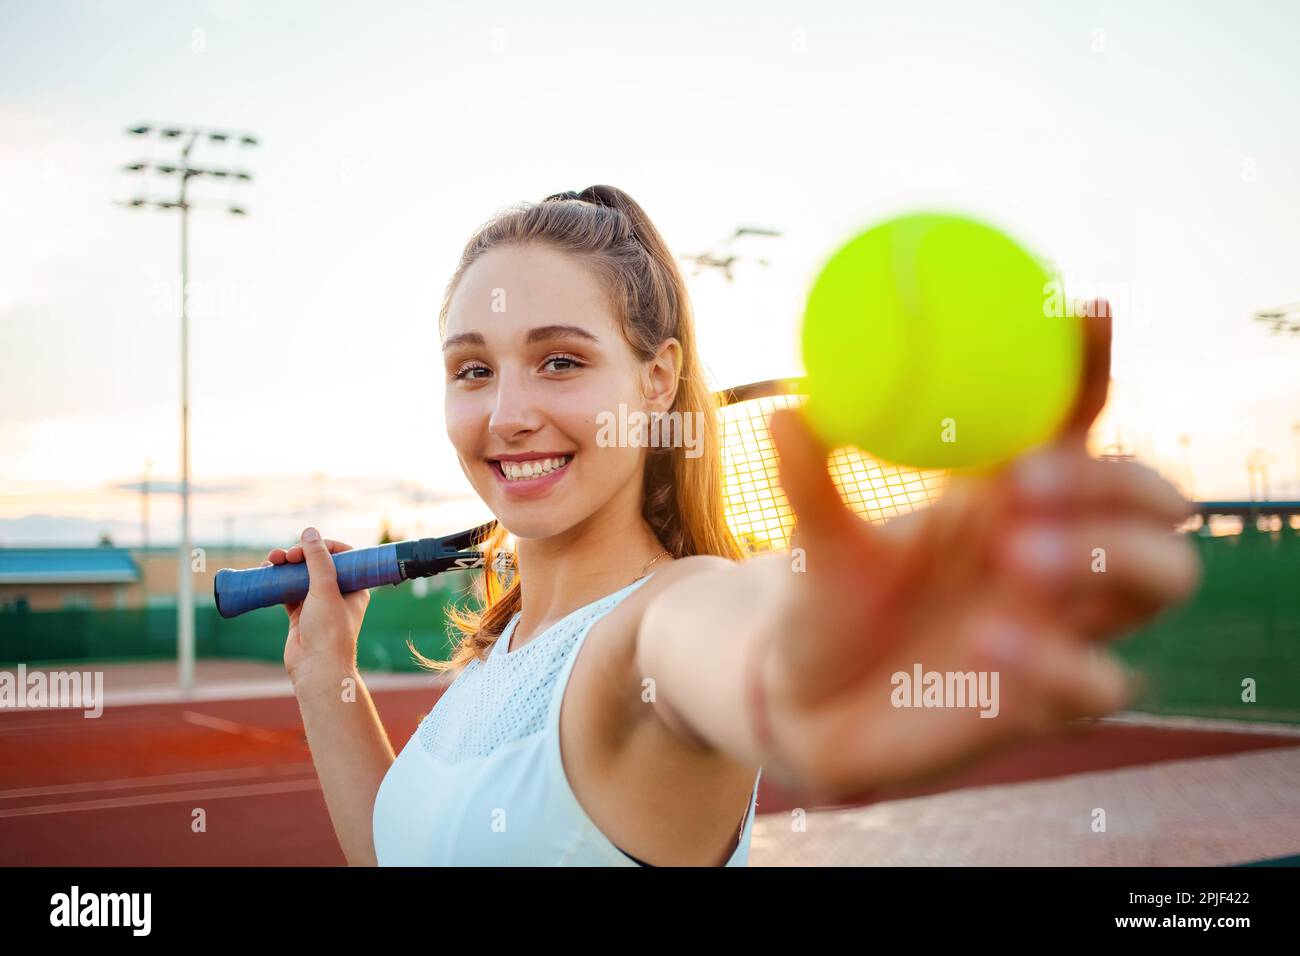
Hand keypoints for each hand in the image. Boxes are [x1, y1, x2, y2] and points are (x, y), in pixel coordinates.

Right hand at [262, 528, 370, 684]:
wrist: (317, 669)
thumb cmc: (329, 631)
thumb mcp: (325, 589)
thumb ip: (318, 559)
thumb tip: (310, 532)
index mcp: (354, 588)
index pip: (341, 556)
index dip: (323, 547)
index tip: (305, 547)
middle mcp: (338, 594)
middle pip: (317, 564)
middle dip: (299, 555)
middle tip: (284, 555)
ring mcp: (318, 605)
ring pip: (300, 577)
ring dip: (285, 566)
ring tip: (270, 561)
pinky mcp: (300, 615)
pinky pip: (287, 591)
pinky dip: (277, 582)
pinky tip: (266, 574)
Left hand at [762, 300, 1200, 796]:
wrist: (805, 708)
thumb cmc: (826, 604)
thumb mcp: (817, 541)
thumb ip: (810, 479)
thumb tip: (787, 410)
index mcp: (1003, 498)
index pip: (1072, 421)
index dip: (1086, 366)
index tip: (1082, 312)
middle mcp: (1050, 554)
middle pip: (1151, 500)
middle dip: (1113, 480)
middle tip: (1028, 480)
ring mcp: (1061, 626)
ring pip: (1160, 578)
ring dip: (1109, 555)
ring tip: (1017, 554)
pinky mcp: (1049, 701)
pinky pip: (1103, 682)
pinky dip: (1063, 661)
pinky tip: (988, 644)